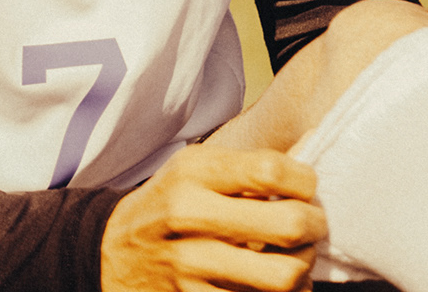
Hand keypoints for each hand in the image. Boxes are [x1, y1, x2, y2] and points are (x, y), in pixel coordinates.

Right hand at [102, 143, 324, 290]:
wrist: (112, 253)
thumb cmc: (169, 202)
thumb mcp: (195, 167)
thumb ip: (248, 164)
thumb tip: (312, 149)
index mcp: (193, 173)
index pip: (272, 171)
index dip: (305, 181)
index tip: (305, 187)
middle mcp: (189, 216)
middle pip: (288, 225)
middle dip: (316, 226)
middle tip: (313, 225)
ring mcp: (190, 266)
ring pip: (283, 277)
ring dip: (303, 268)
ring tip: (298, 257)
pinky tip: (276, 284)